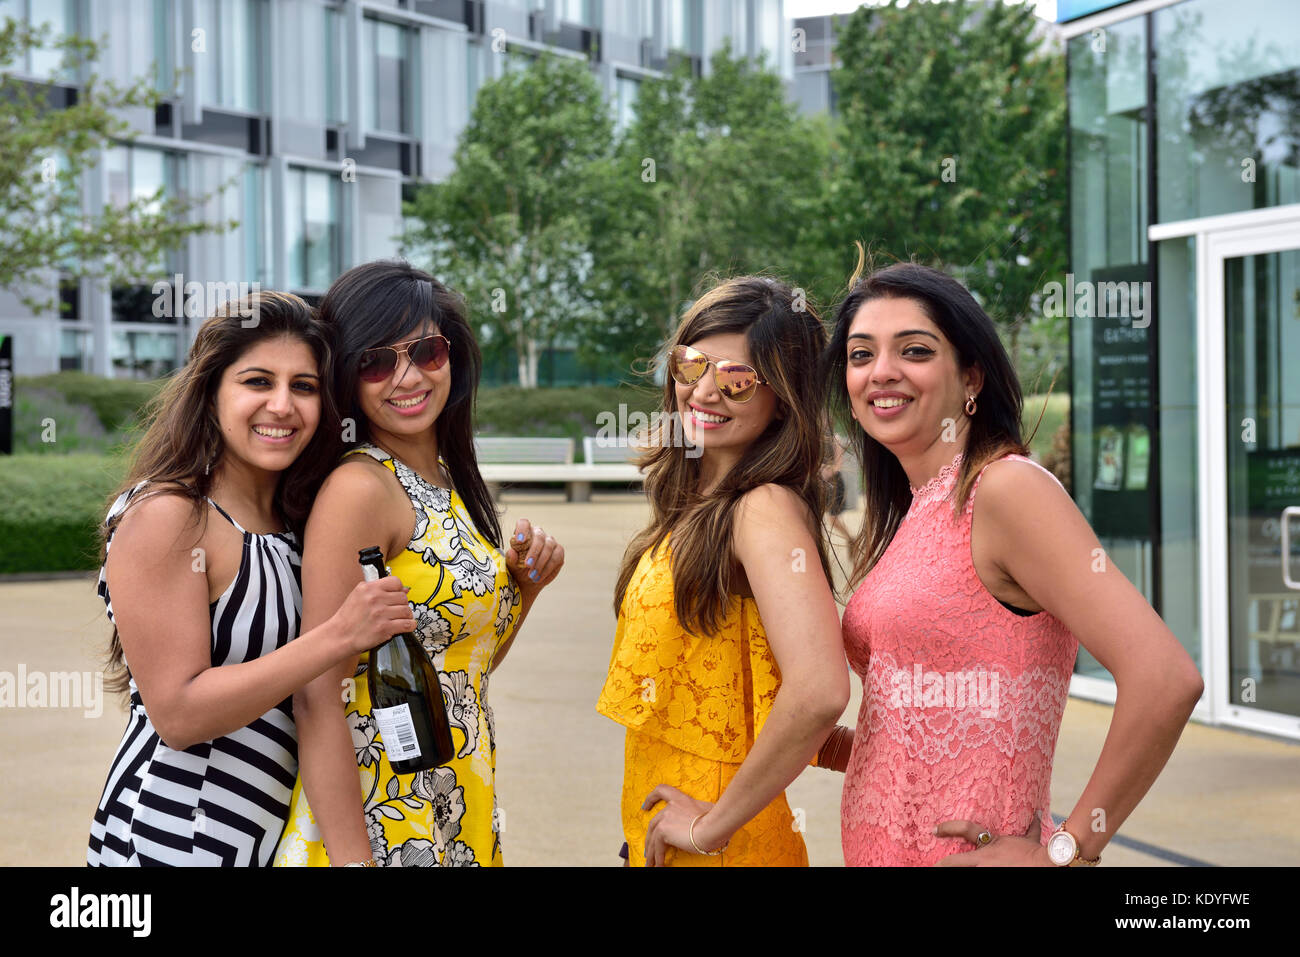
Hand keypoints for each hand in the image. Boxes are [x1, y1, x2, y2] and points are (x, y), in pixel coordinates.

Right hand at [330, 576, 416, 655]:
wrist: (339, 636)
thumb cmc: (348, 618)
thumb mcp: (359, 595)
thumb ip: (379, 590)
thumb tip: (404, 589)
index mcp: (368, 588)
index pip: (396, 582)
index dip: (399, 589)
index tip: (397, 596)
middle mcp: (375, 598)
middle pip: (403, 597)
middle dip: (402, 604)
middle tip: (396, 610)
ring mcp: (380, 613)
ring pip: (406, 610)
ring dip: (406, 616)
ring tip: (400, 619)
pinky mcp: (384, 628)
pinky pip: (407, 624)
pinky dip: (410, 625)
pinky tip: (406, 625)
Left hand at [504, 518, 563, 594]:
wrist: (528, 579)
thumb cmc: (517, 567)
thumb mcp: (511, 564)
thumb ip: (511, 558)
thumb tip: (512, 551)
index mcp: (524, 532)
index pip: (523, 523)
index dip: (522, 529)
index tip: (519, 541)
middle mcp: (538, 534)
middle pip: (539, 537)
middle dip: (534, 552)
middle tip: (527, 565)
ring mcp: (550, 542)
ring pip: (548, 547)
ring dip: (540, 563)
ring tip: (532, 576)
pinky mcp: (559, 552)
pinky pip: (556, 558)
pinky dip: (547, 569)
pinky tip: (539, 577)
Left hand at [641, 784, 721, 866]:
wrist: (712, 826)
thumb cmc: (716, 818)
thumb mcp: (707, 809)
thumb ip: (700, 812)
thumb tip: (706, 818)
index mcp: (680, 798)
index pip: (661, 791)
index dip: (651, 798)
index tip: (645, 806)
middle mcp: (670, 807)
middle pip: (653, 823)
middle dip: (649, 837)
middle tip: (648, 848)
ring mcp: (665, 818)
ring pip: (652, 838)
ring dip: (651, 852)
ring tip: (650, 862)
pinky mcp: (663, 831)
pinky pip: (657, 848)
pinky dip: (657, 858)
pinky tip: (659, 865)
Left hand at [933, 818, 1050, 866]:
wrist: (1048, 865)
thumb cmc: (1037, 853)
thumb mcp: (1030, 839)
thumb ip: (1030, 827)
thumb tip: (1036, 814)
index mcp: (990, 844)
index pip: (965, 829)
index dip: (947, 828)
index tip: (934, 830)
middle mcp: (984, 860)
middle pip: (953, 862)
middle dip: (942, 864)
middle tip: (933, 865)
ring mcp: (986, 871)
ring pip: (962, 870)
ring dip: (952, 868)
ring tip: (939, 869)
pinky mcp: (991, 876)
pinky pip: (974, 875)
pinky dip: (975, 872)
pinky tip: (960, 874)